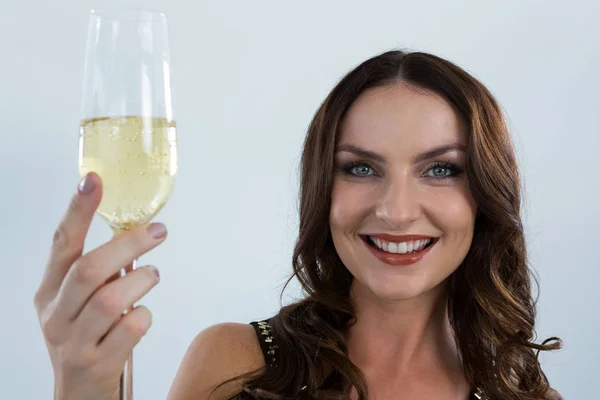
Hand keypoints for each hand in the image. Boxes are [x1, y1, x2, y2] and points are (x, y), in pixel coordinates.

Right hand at [34, 173, 166, 399]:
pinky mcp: (97, 363)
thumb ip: (97, 271)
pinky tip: (142, 315)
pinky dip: (144, 315)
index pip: (61, 243)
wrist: (78, 393)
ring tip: (151, 277)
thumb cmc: (85, 337)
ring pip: (111, 299)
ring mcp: (73, 341)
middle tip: (159, 232)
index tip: (94, 180)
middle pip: (90, 269)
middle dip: (130, 244)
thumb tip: (136, 231)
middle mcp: (55, 314)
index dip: (78, 210)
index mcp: (49, 291)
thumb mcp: (78, 303)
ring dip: (141, 281)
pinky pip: (131, 328)